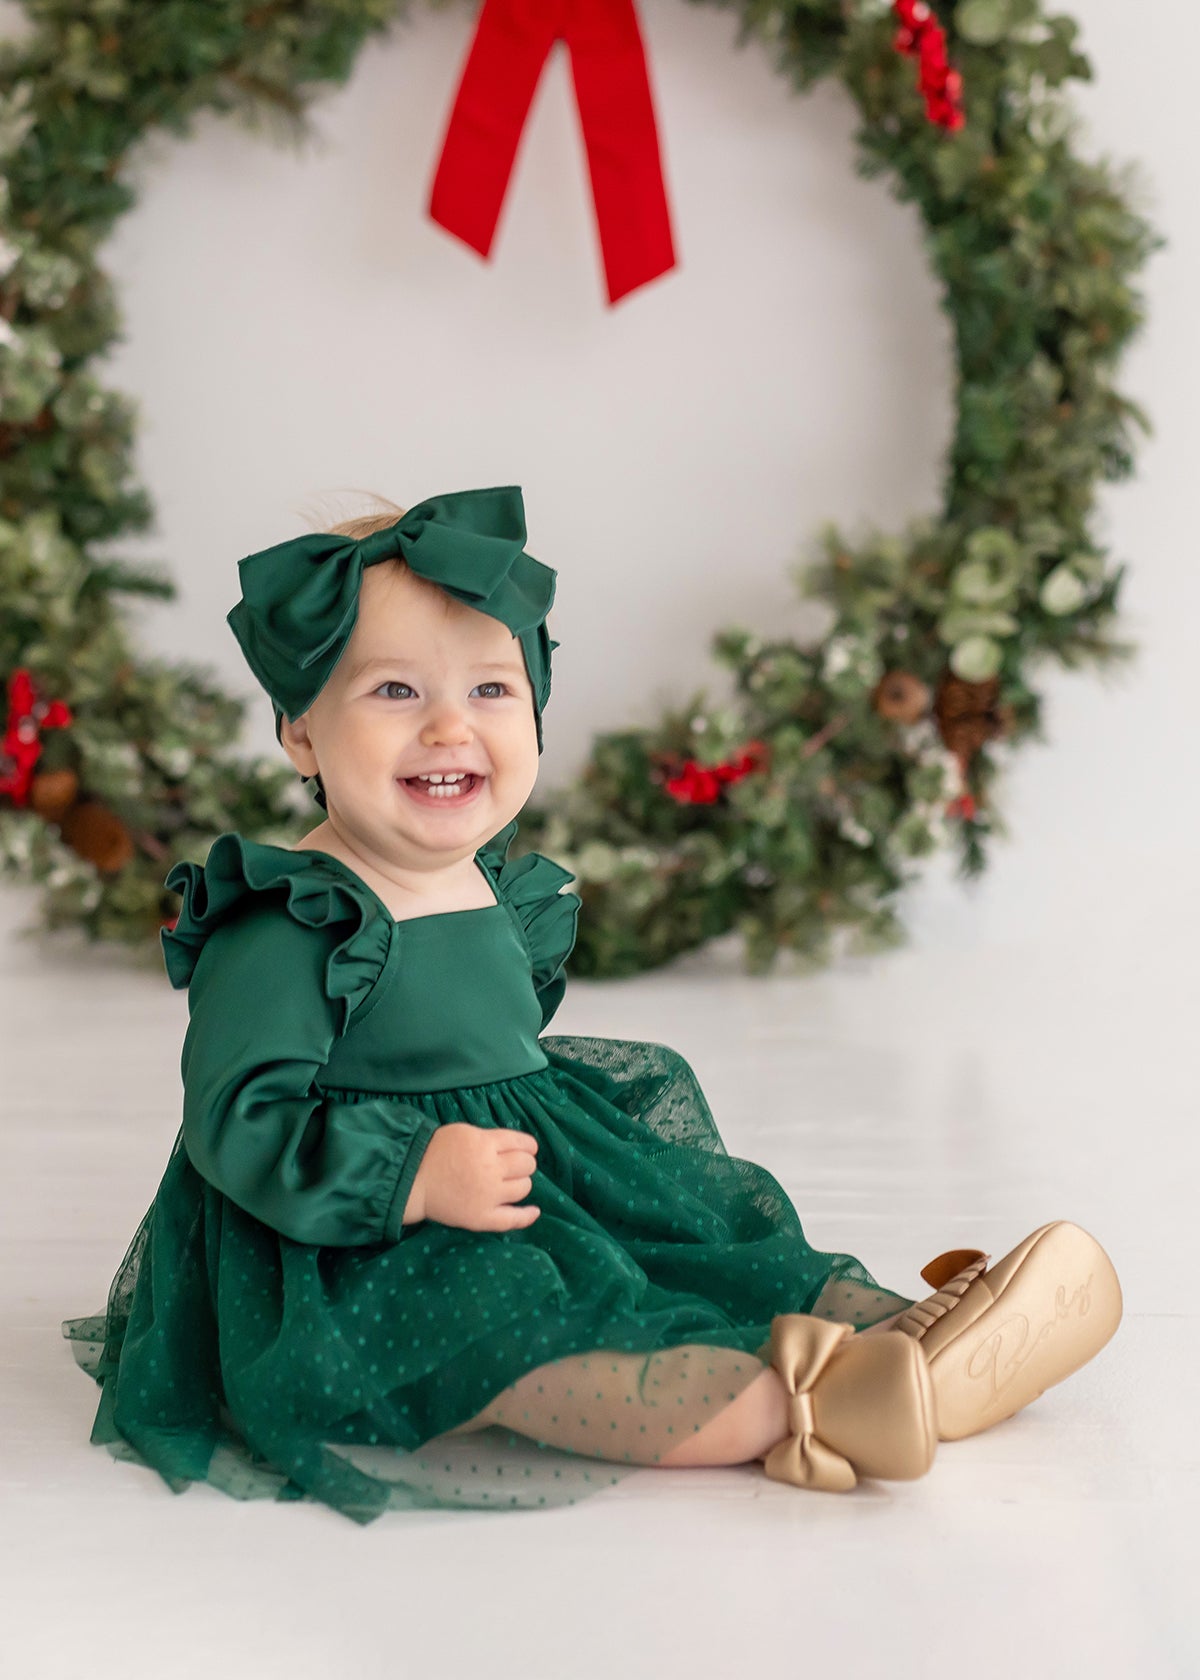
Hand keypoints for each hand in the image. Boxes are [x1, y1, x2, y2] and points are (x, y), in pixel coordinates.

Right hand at [407, 1123, 540, 1231]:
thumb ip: (490, 1138)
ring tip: (509, 1183)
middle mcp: (490, 1169)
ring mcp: (488, 1195)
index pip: (522, 1143)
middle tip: (512, 1166)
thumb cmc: (435, 1152)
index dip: (528, 1146)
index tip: (526, 1149)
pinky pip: (512, 1219)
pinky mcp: (481, 1217)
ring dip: (520, 1183)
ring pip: (523, 1188)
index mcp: (485, 1144)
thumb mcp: (464, 1132)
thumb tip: (515, 1146)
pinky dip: (527, 1216)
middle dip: (524, 1163)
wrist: (412, 1180)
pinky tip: (534, 1211)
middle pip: (526, 1165)